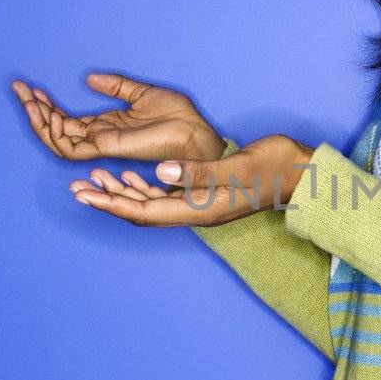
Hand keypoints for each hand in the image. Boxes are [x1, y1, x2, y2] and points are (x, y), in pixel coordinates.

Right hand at [11, 71, 224, 162]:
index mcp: (106, 125)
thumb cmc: (177, 117)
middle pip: (56, 130)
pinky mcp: (108, 148)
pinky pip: (72, 148)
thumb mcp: (142, 92)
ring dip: (40, 123)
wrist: (195, 131)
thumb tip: (89, 77)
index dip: (46, 106)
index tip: (29, 88)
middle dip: (34, 111)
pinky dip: (56, 133)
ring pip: (58, 141)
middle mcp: (100, 137)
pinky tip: (48, 115)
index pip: (66, 120)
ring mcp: (102, 144)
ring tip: (29, 101)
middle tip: (18, 90)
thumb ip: (115, 86)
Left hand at [67, 134, 315, 226]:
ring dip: (121, 192)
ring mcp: (200, 205)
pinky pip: (164, 195)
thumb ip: (201, 173)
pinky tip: (130, 174)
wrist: (305, 175)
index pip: (144, 210)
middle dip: (107, 199)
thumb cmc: (276, 168)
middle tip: (76, 187)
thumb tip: (163, 172)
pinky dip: (142, 185)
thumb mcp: (240, 167)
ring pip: (150, 203)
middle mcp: (196, 212)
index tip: (82, 193)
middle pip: (141, 211)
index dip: (111, 202)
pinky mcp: (205, 194)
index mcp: (199, 209)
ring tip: (94, 179)